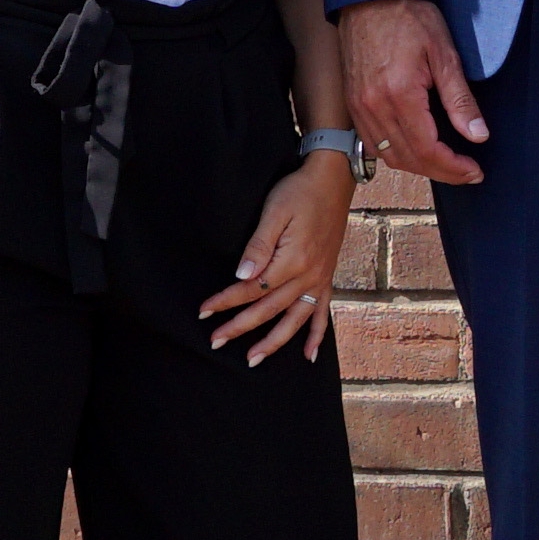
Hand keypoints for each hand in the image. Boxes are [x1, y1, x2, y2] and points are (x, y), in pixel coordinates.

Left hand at [203, 156, 356, 362]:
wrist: (334, 179)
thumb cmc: (299, 191)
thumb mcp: (275, 211)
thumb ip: (259, 246)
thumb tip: (242, 275)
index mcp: (292, 261)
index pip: (251, 289)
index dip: (226, 301)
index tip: (204, 312)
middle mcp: (308, 276)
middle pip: (268, 309)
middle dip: (240, 327)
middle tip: (215, 341)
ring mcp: (320, 279)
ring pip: (294, 320)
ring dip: (274, 342)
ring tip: (253, 360)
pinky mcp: (327, 277)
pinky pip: (323, 313)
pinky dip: (316, 336)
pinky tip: (309, 356)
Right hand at [335, 0, 486, 187]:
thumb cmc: (409, 16)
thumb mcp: (444, 53)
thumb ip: (460, 99)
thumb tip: (477, 134)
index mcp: (399, 95)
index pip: (428, 149)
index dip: (453, 167)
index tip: (474, 170)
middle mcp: (374, 107)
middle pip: (408, 159)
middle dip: (441, 172)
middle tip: (466, 172)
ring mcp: (359, 107)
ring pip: (389, 156)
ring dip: (418, 167)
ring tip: (445, 164)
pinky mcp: (353, 103)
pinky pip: (373, 143)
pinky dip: (396, 154)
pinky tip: (415, 150)